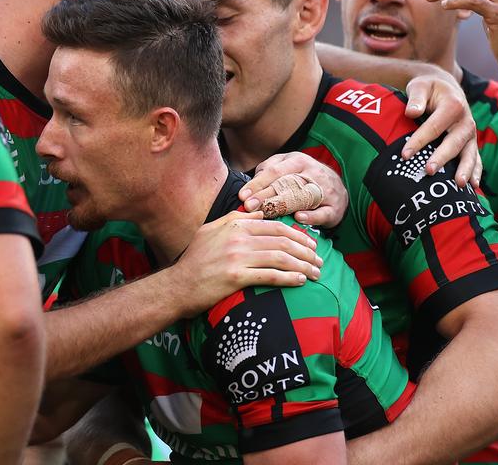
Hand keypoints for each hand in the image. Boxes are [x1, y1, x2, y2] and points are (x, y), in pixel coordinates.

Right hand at [166, 212, 322, 316]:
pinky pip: (270, 276)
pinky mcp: (236, 277)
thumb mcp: (211, 230)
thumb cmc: (195, 259)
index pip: (275, 226)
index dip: (297, 235)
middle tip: (319, 260)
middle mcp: (238, 239)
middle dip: (306, 250)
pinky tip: (301, 281)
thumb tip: (257, 213)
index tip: (311, 244)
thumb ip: (235, 219)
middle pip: (282, 241)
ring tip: (315, 272)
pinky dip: (289, 278)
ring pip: (280, 258)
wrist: (178, 285)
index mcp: (235, 225)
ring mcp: (237, 257)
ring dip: (303, 265)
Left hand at [240, 152, 346, 227]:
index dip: (257, 184)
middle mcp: (312, 172)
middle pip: (286, 184)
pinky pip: (322, 212)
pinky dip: (311, 216)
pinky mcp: (334, 207)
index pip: (274, 171)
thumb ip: (269, 169)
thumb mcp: (287, 165)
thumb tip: (250, 183)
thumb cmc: (305, 176)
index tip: (243, 195)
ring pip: (303, 197)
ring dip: (283, 206)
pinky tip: (298, 217)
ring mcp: (324, 189)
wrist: (337, 187)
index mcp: (297, 161)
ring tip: (267, 213)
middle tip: (249, 206)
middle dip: (265, 196)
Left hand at [401, 70, 481, 187]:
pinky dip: (476, 172)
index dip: (419, 141)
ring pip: (470, 153)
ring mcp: (471, 133)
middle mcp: (466, 121)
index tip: (404, 155)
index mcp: (453, 105)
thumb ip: (416, 98)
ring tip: (460, 185)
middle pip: (454, 142)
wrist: (446, 87)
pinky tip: (473, 187)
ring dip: (465, 169)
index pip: (434, 126)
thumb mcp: (420, 86)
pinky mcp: (471, 142)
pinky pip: (476, 158)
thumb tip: (411, 112)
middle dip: (441, 157)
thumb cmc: (429, 88)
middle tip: (429, 171)